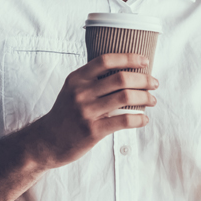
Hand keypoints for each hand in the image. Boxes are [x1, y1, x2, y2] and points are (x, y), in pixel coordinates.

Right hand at [30, 53, 157, 169]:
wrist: (45, 142)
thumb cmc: (65, 113)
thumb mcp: (72, 90)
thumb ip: (92, 79)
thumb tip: (126, 69)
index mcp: (77, 78)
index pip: (106, 60)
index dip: (129, 58)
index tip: (145, 61)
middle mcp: (81, 93)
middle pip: (121, 78)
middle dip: (144, 79)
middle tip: (154, 83)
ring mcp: (86, 112)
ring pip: (126, 97)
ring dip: (145, 97)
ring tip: (152, 100)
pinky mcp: (93, 131)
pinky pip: (124, 121)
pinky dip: (139, 119)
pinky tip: (144, 119)